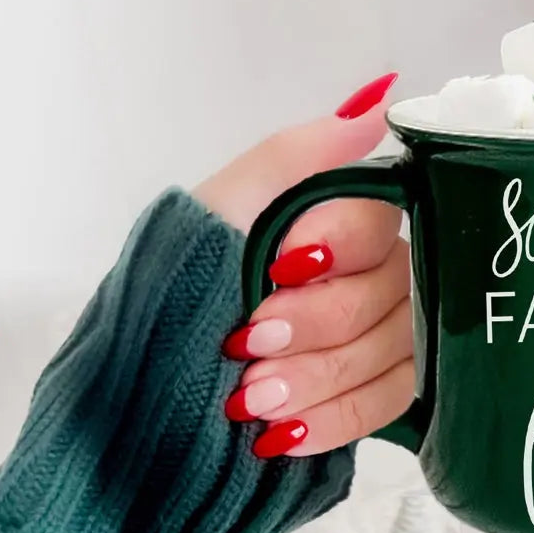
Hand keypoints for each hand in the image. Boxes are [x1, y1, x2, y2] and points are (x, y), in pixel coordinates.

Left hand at [194, 73, 413, 457]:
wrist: (143, 384)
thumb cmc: (176, 287)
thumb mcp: (218, 210)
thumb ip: (297, 157)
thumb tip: (377, 99)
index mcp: (336, 219)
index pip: (374, 224)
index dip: (331, 250)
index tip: (273, 269)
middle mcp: (373, 271)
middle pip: (386, 294)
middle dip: (312, 325)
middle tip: (244, 344)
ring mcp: (381, 334)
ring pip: (390, 353)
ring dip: (316, 379)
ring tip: (249, 400)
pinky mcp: (378, 390)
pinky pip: (388, 405)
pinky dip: (334, 420)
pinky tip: (285, 433)